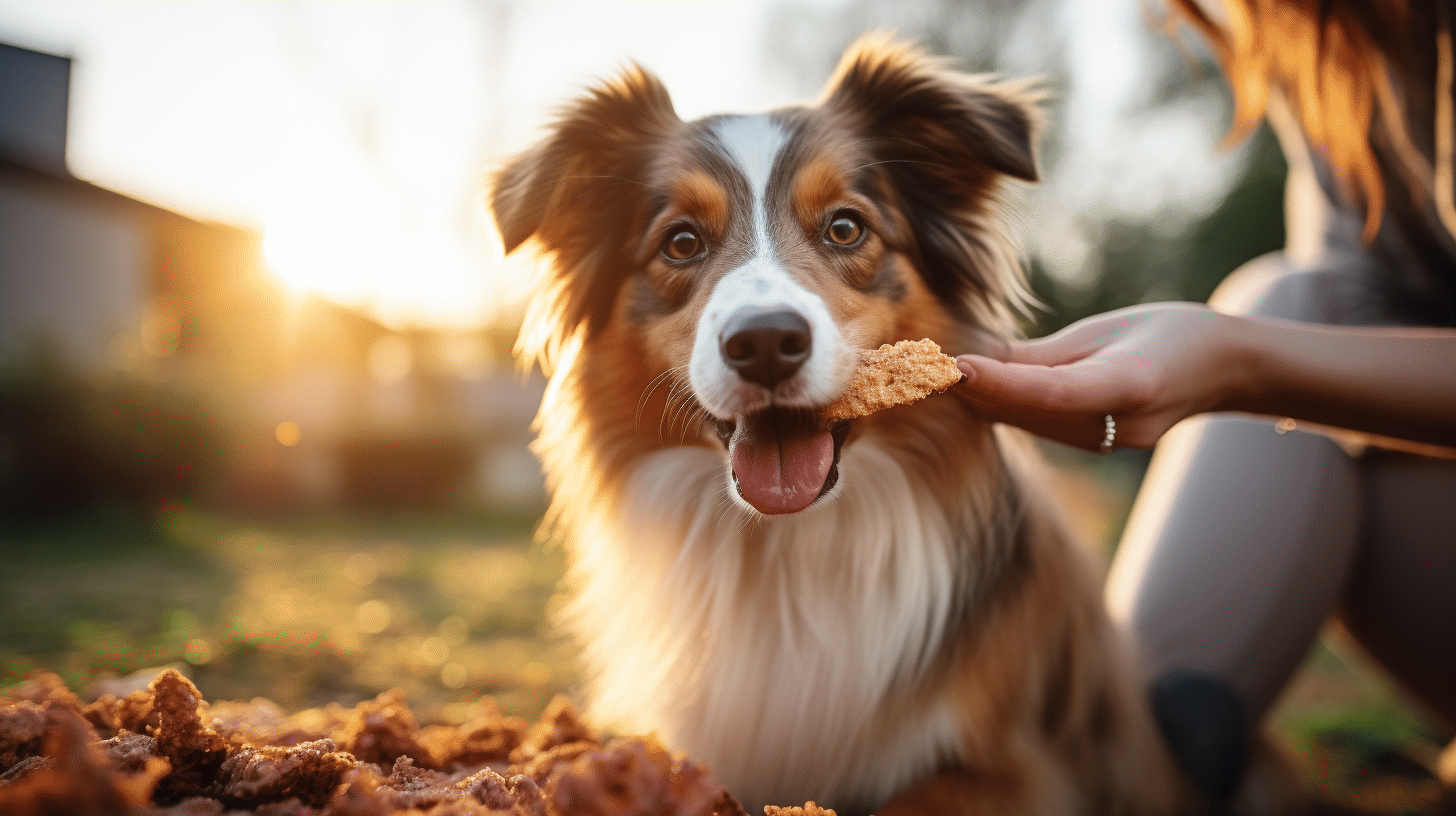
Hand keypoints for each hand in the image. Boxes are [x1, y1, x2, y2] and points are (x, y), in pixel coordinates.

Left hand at [952, 302, 1249, 451]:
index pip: (1052, 391)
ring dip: (979, 402)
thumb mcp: (1109, 332)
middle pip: (1028, 412)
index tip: (955, 367)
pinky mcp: (1098, 446)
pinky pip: (1039, 425)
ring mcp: (1107, 443)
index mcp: (1131, 386)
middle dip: (972, 391)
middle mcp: (1116, 426)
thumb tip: (980, 363)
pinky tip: (968, 389)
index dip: (1000, 382)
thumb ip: (1045, 356)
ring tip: (925, 376)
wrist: (1225, 368)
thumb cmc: (1170, 335)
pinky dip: (1003, 406)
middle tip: (914, 368)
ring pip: (1028, 422)